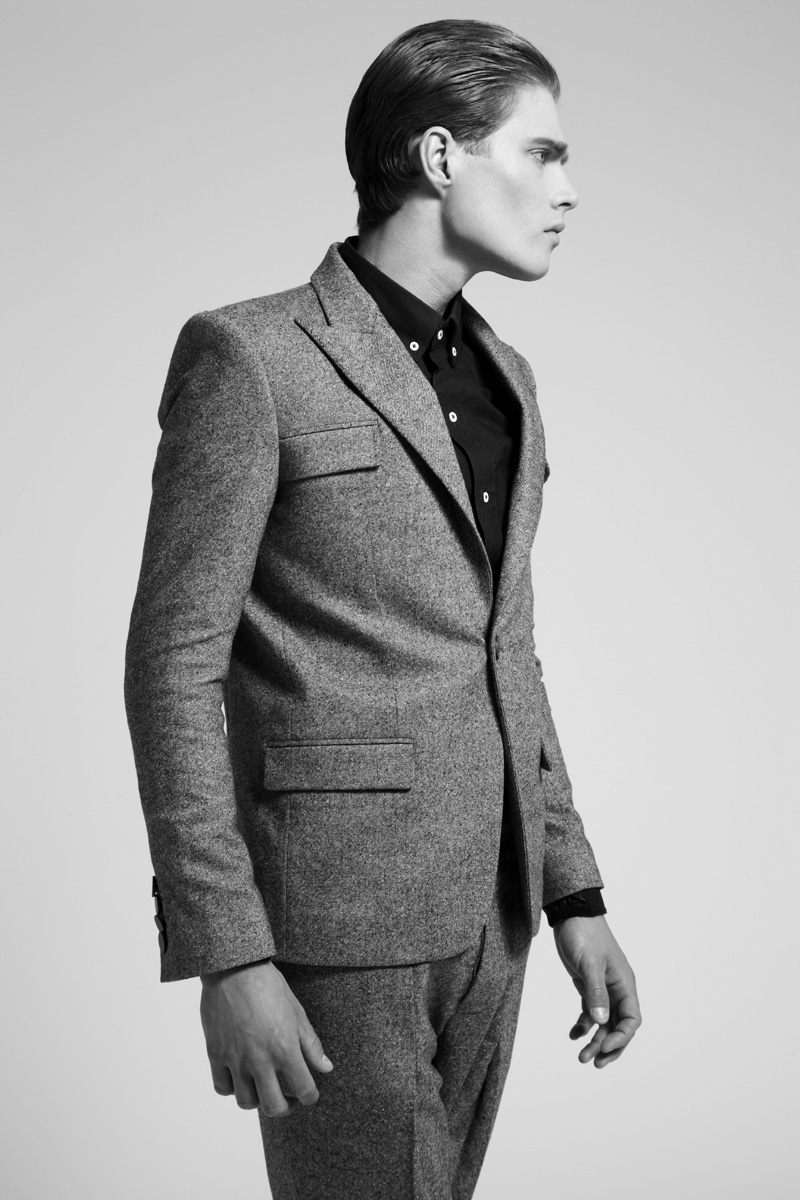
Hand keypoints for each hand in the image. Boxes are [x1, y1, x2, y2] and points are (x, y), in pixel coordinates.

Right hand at [200, 958, 333, 1117]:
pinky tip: (241, 1077)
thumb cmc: (268, 985)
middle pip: (273, 1108)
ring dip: (258, 1100)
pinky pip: (222, 1088)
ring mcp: (235, 1059)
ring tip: (263, 1088)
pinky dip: (232, 1089)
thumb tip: (326, 1068)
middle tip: (288, 1099)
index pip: (304, 1091)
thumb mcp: (297, 1012)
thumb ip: (311, 1045)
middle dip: (285, 1108)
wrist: (233, 968)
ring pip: (246, 1103)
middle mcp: (260, 1060)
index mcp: (285, 1049)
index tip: (309, 1094)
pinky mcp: (215, 1054)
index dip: (311, 1097)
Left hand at [552, 915, 640, 1067]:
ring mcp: (603, 989)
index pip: (631, 1020)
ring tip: (581, 1057)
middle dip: (608, 1047)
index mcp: (625, 984)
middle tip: (593, 1063)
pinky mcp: (589, 986)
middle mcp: (618, 989)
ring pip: (604, 1023)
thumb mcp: (590, 963)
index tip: (603, 1047)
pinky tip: (572, 1034)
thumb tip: (601, 1022)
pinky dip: (583, 1026)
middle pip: (619, 1027)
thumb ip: (596, 992)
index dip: (621, 1038)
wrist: (571, 914)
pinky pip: (590, 1013)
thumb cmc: (584, 934)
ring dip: (595, 1041)